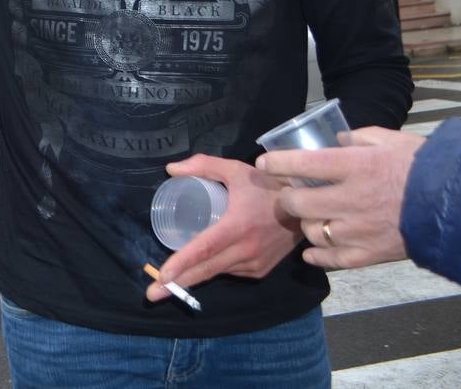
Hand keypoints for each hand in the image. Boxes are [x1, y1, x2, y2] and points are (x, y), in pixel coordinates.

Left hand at [146, 154, 301, 302]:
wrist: (308, 208)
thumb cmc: (268, 186)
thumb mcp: (236, 170)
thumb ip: (203, 165)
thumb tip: (170, 170)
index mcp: (238, 226)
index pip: (205, 248)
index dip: (183, 262)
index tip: (162, 276)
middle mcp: (247, 250)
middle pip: (205, 270)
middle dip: (176, 284)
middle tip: (151, 295)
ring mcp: (255, 264)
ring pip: (216, 272)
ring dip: (193, 277)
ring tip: (170, 281)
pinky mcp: (261, 270)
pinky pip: (229, 271)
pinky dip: (214, 269)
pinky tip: (201, 266)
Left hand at [256, 127, 425, 269]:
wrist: (456, 204)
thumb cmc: (422, 167)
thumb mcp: (390, 140)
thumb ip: (359, 137)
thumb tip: (337, 139)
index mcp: (353, 167)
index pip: (301, 164)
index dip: (276, 163)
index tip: (264, 164)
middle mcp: (350, 199)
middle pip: (297, 203)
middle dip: (287, 198)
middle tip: (290, 194)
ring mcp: (358, 230)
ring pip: (312, 232)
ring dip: (307, 224)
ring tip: (312, 218)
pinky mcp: (370, 254)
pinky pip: (331, 259)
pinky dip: (317, 255)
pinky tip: (313, 249)